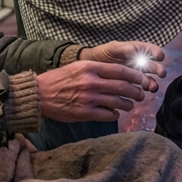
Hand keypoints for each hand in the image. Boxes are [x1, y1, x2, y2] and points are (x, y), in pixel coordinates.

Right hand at [36, 59, 158, 122]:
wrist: (38, 95)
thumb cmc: (57, 80)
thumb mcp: (76, 67)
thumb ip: (96, 70)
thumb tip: (117, 74)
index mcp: (89, 67)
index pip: (120, 70)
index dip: (135, 75)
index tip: (142, 79)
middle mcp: (91, 82)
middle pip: (123, 86)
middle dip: (136, 91)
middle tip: (141, 94)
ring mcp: (89, 98)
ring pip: (118, 102)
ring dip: (128, 104)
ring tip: (130, 104)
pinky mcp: (85, 113)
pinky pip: (108, 115)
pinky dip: (115, 114)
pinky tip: (114, 113)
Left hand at [79, 41, 164, 91]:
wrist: (93, 67)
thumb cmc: (103, 54)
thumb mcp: (112, 48)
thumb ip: (124, 49)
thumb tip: (134, 51)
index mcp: (136, 51)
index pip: (150, 50)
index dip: (156, 52)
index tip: (160, 56)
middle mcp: (139, 63)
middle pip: (152, 66)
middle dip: (158, 70)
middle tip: (161, 74)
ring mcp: (136, 75)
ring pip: (148, 79)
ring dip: (152, 83)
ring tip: (152, 87)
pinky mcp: (131, 86)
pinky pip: (139, 89)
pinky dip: (142, 91)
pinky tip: (141, 93)